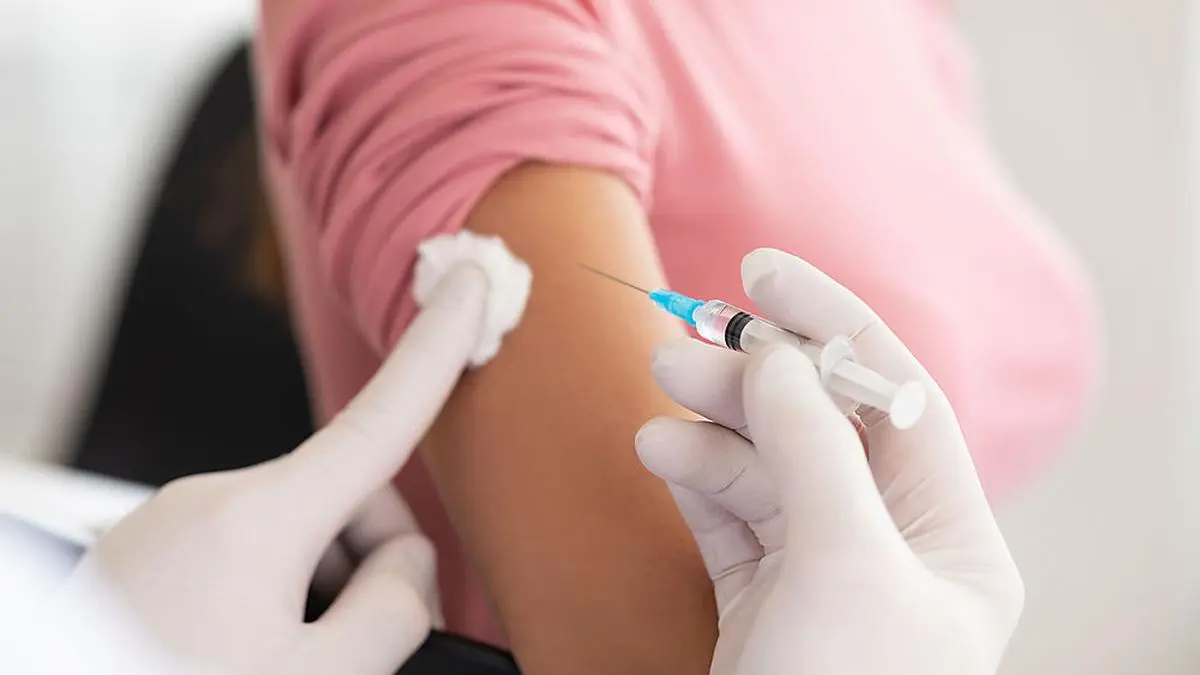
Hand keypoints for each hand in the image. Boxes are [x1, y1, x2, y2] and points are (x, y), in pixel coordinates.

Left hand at [60, 265, 490, 674]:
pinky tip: (246, 655)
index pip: (379, 420)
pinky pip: (240, 556)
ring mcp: (165, 529)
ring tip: (288, 662)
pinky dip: (267, 600)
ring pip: (294, 534)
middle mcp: (205, 503)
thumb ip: (393, 610)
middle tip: (359, 653)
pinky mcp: (141, 560)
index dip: (438, 349)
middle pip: (345, 500)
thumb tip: (401, 569)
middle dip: (372, 565)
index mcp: (254, 519)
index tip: (470, 285)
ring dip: (318, 593)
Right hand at [636, 249, 1023, 673]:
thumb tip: (778, 353)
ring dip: (710, 428)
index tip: (766, 272)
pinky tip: (660, 452)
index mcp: (950, 542)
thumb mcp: (841, 564)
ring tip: (658, 403)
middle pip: (819, 428)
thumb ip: (811, 446)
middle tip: (682, 346)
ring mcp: (821, 575)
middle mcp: (890, 551)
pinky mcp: (761, 600)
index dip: (833, 325)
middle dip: (752, 380)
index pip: (895, 399)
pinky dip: (694, 478)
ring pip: (765, 469)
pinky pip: (728, 515)